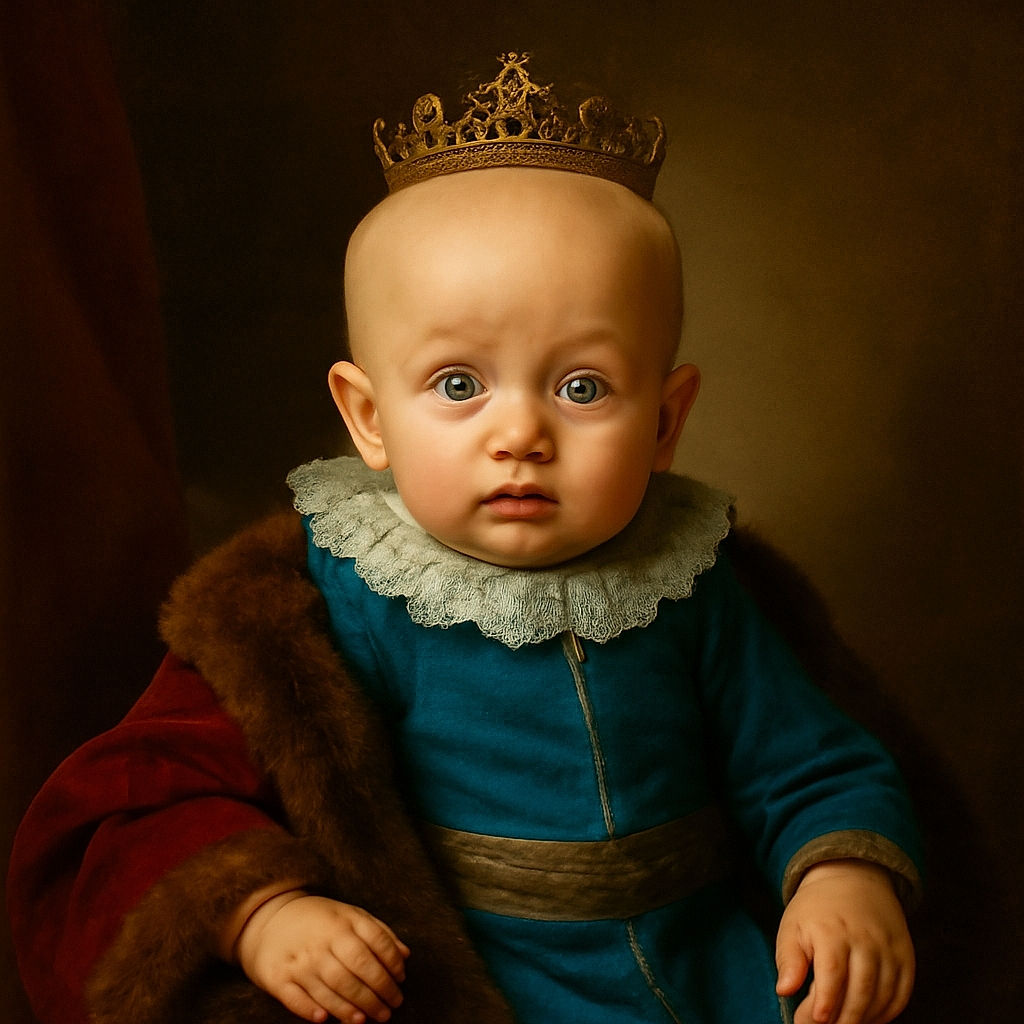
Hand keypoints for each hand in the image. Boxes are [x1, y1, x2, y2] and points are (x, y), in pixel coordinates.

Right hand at [236, 891, 409, 1023]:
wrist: (269, 919)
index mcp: (343, 922)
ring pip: (331, 988)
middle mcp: (323, 940)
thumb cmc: (319, 920)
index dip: (392, 963)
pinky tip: (326, 1019)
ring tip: (369, 1019)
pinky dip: (311, 1010)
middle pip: (357, 970)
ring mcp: (300, 960)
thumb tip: (406, 955)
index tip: (401, 980)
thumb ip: (378, 933)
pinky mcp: (278, 978)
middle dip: (378, 992)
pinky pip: (296, 999)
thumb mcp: (349, 915)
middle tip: (391, 1008)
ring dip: (353, 1008)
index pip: (376, 943)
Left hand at [775, 859, 913, 1023]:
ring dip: (864, 1018)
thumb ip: (789, 960)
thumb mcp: (792, 927)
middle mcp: (865, 939)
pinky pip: (901, 994)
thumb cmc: (817, 910)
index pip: (832, 973)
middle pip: (860, 991)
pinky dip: (887, 1013)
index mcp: (832, 930)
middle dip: (844, 1018)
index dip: (826, 1002)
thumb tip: (784, 990)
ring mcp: (889, 948)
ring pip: (882, 996)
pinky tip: (869, 1017)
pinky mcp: (906, 955)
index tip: (816, 1020)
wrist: (852, 879)